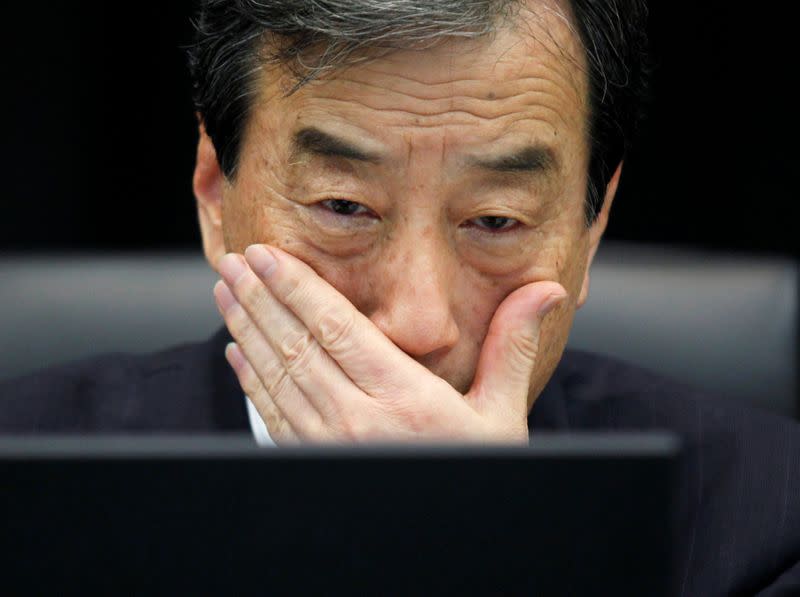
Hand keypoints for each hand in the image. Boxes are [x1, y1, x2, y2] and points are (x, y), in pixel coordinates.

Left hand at [213, 244, 565, 443]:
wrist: (448, 545)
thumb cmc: (475, 471)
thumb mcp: (502, 415)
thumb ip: (513, 348)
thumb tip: (544, 291)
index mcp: (403, 399)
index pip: (336, 328)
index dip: (297, 287)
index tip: (269, 256)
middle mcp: (357, 421)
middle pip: (295, 345)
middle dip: (259, 298)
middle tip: (235, 260)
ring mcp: (328, 445)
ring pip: (275, 376)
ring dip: (245, 329)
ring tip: (226, 292)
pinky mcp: (314, 461)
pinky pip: (272, 414)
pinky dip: (250, 379)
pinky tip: (237, 352)